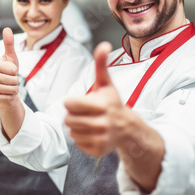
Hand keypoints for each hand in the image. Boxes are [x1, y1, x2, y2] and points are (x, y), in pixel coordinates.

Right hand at [0, 28, 19, 104]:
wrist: (7, 85)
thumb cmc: (10, 69)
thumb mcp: (11, 56)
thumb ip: (9, 43)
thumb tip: (7, 29)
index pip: (12, 69)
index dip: (15, 70)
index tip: (11, 70)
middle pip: (12, 80)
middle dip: (16, 81)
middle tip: (11, 79)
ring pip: (10, 90)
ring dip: (14, 89)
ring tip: (10, 85)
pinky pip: (6, 98)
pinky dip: (10, 96)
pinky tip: (6, 92)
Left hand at [64, 42, 130, 156]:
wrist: (128, 128)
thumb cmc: (112, 103)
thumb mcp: (106, 83)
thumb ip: (101, 64)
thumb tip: (104, 44)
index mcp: (102, 106)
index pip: (69, 104)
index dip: (72, 102)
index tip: (81, 101)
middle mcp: (102, 124)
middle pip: (67, 119)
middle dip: (73, 115)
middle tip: (84, 113)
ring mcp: (101, 138)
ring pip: (71, 133)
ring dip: (76, 127)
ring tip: (88, 122)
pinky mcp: (98, 150)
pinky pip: (77, 144)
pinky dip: (81, 139)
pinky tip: (92, 133)